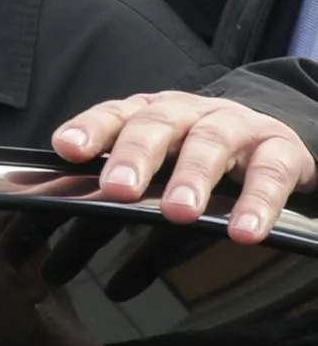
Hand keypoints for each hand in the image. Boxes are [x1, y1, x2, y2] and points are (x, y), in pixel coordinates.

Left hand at [54, 91, 317, 243]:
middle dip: (134, 155)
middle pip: (156, 126)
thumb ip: (122, 185)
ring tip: (178, 213)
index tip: (67, 149)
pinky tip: (243, 232)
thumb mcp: (161, 160)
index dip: (91, 129)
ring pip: (209, 143)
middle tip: (117, 189)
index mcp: (152, 112)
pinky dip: (258, 203)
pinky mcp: (280, 149)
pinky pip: (270, 173)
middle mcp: (188, 112)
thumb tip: (65, 224)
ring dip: (192, 177)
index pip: (115, 114)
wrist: (271, 135)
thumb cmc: (199, 152)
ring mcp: (235, 126)